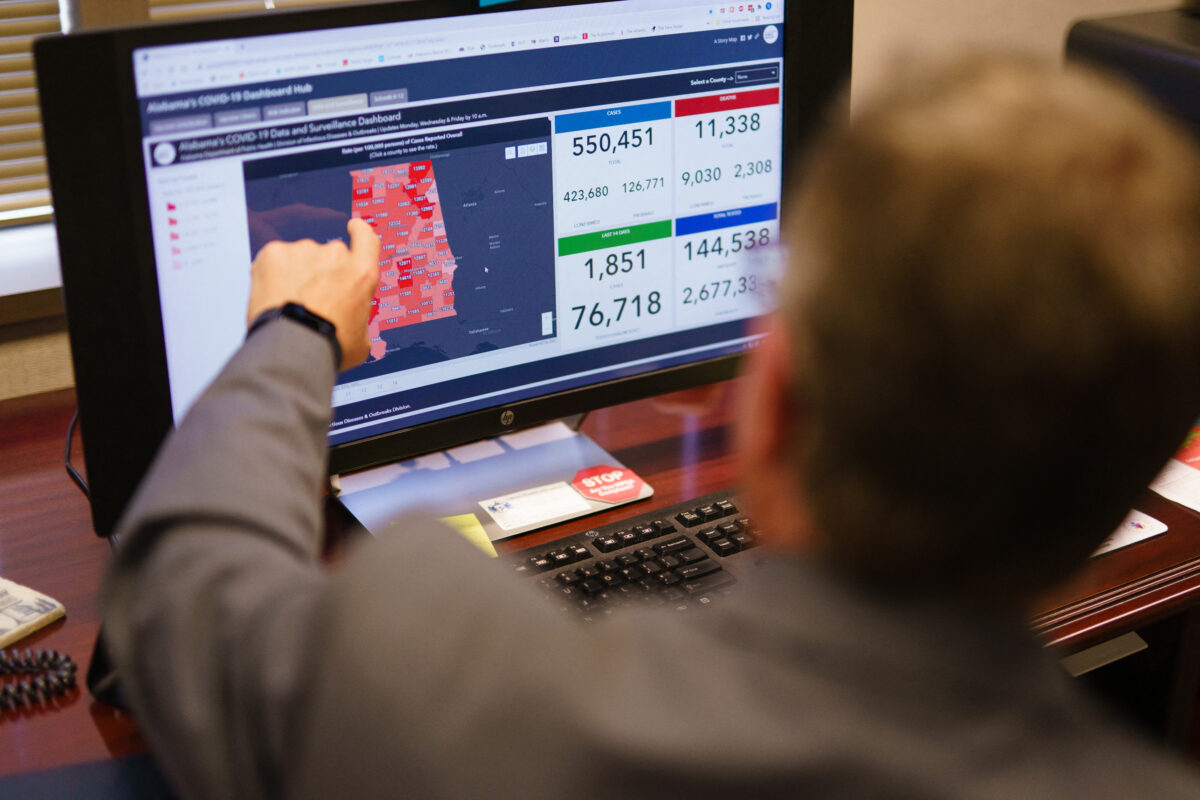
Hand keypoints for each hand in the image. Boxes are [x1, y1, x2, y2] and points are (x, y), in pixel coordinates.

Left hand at [246, 218, 380, 369]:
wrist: (292, 349)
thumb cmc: (328, 346)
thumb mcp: (361, 338)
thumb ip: (359, 317)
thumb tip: (354, 321)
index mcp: (361, 274)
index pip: (366, 238)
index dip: (359, 232)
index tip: (354, 227)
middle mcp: (334, 255)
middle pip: (329, 255)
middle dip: (321, 272)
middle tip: (311, 300)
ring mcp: (303, 250)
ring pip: (299, 258)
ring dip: (295, 275)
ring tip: (289, 305)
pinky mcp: (274, 253)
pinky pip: (274, 260)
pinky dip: (271, 275)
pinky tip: (273, 299)